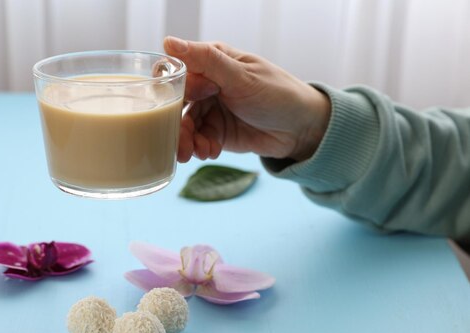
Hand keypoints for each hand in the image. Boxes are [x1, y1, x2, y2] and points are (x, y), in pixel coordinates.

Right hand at [163, 36, 330, 162]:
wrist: (302, 129)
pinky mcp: (217, 132)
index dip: (168, 89)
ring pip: (186, 126)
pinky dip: (201, 148)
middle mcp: (208, 85)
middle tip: (180, 143)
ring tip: (198, 152)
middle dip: (176, 125)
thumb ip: (206, 60)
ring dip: (188, 141)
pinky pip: (198, 141)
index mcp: (211, 63)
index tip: (170, 106)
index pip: (176, 71)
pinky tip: (210, 151)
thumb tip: (168, 41)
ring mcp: (212, 110)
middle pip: (177, 105)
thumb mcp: (241, 76)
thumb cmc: (278, 94)